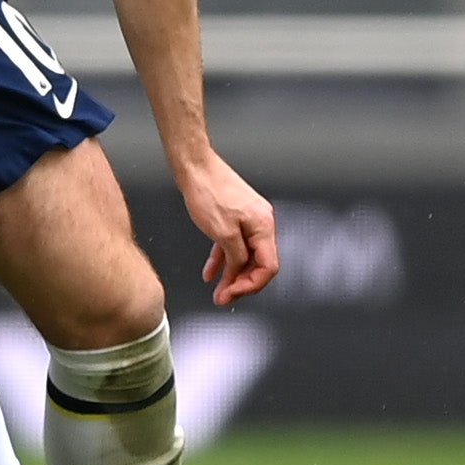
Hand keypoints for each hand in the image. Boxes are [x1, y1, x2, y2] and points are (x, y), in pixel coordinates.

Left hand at [175, 154, 280, 307]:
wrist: (195, 166)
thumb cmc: (208, 193)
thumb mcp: (222, 233)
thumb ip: (236, 256)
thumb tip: (240, 270)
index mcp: (264, 227)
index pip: (268, 267)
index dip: (251, 285)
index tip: (232, 294)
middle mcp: (261, 223)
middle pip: (258, 263)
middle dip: (241, 283)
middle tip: (223, 298)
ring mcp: (248, 220)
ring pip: (244, 256)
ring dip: (231, 275)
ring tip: (217, 292)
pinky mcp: (235, 217)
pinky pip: (233, 245)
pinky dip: (223, 259)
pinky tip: (210, 273)